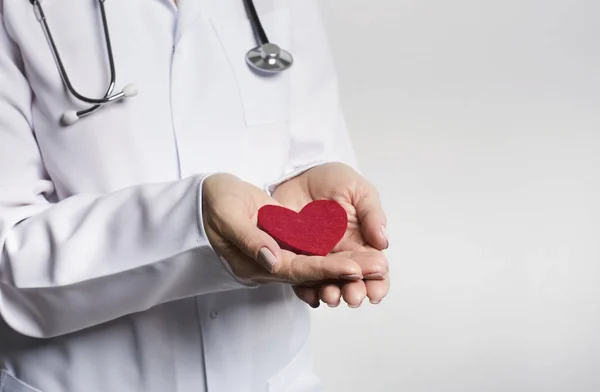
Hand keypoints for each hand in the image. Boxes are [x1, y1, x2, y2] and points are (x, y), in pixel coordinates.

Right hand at [202, 173, 373, 284]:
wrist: (207, 196)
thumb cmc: (213, 203)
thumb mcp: (227, 216)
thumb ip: (249, 239)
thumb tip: (273, 259)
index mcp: (255, 263)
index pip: (296, 269)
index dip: (325, 269)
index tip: (354, 268)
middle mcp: (270, 264)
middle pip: (313, 271)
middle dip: (346, 270)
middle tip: (378, 268)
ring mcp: (278, 254)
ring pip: (317, 263)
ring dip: (345, 263)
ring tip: (376, 263)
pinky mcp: (283, 242)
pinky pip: (312, 251)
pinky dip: (334, 252)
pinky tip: (357, 252)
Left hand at [272, 162, 389, 306]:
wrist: (298, 173)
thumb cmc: (334, 180)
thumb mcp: (359, 191)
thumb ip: (372, 215)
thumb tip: (384, 242)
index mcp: (362, 242)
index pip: (374, 268)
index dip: (378, 282)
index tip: (376, 291)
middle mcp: (341, 255)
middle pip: (352, 281)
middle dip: (355, 292)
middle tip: (353, 297)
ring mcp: (318, 258)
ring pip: (327, 284)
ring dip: (331, 294)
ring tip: (331, 297)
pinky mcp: (294, 257)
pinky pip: (300, 278)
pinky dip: (306, 291)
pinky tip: (310, 296)